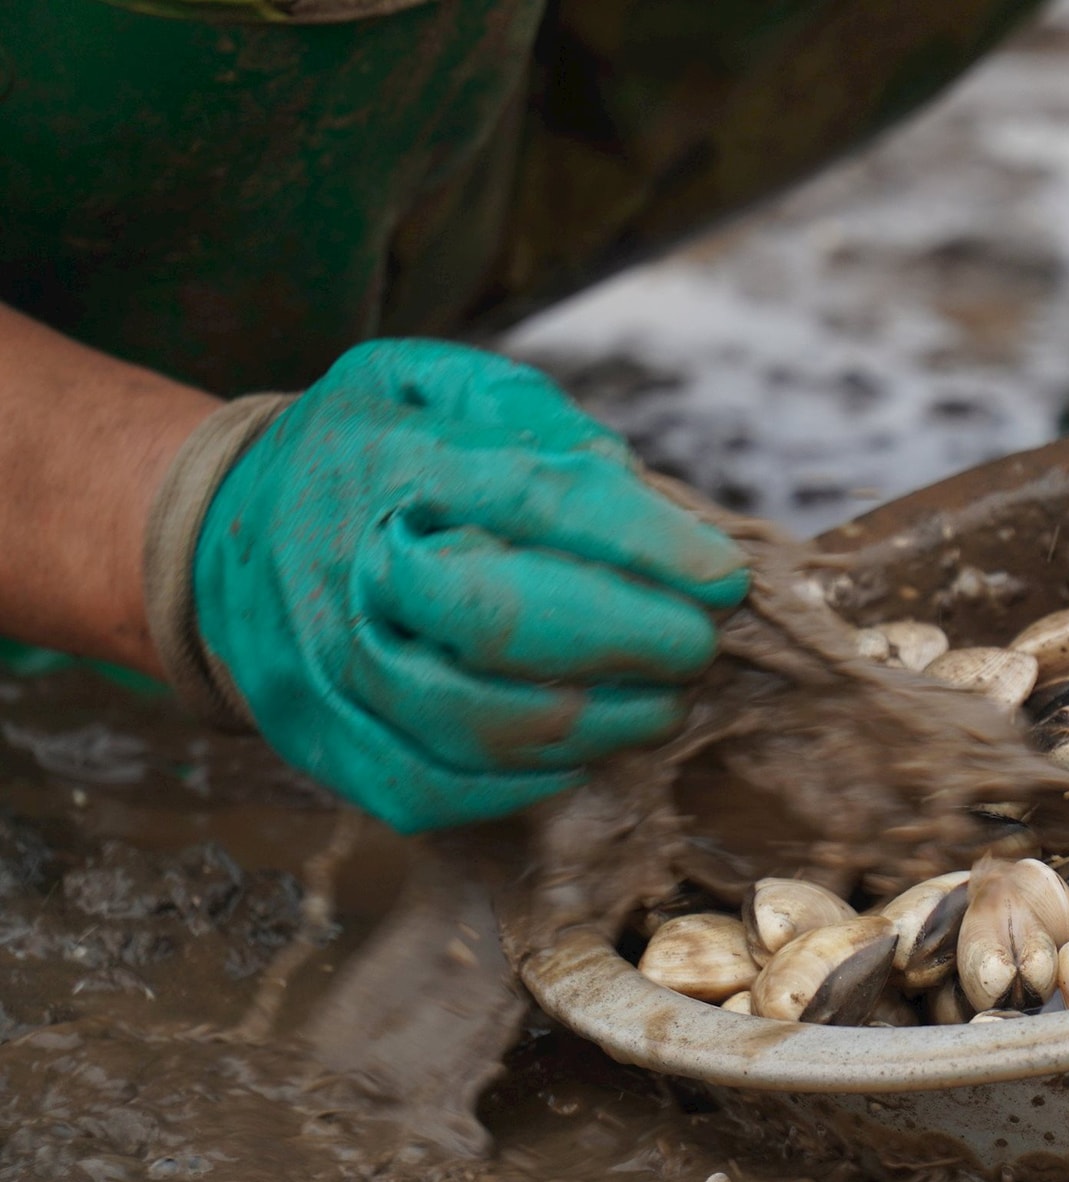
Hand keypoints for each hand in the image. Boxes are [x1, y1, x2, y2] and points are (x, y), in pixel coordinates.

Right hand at [165, 340, 747, 831]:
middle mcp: (346, 566)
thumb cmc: (368, 455)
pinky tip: (582, 755)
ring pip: (474, 722)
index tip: (722, 576)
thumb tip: (629, 484)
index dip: (642, 544)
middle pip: (502, 621)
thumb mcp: (431, 383)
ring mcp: (323, 664)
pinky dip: (520, 786)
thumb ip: (531, 418)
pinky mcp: (320, 740)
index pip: (530, 499)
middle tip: (699, 645)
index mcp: (385, 460)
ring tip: (662, 705)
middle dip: (630, 641)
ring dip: (596, 726)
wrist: (224, 533)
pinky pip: (428, 789)